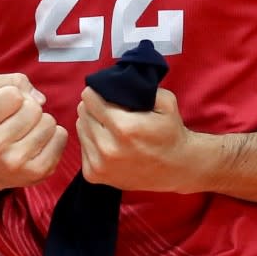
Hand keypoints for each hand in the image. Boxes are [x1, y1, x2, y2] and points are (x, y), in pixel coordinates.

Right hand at [0, 73, 66, 189]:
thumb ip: (11, 81)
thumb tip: (40, 99)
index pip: (14, 94)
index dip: (14, 95)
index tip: (6, 106)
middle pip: (33, 108)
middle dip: (30, 108)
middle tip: (19, 121)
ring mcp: (15, 162)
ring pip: (49, 122)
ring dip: (42, 122)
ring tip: (28, 132)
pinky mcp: (37, 172)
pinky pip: (61, 137)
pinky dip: (55, 136)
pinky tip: (39, 143)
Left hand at [73, 85, 201, 192]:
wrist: (176, 169)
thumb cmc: (171, 133)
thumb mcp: (165, 102)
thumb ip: (139, 87)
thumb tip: (114, 79)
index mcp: (124, 128)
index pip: (89, 99)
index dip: (97, 92)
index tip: (104, 93)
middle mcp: (107, 148)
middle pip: (82, 113)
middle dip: (93, 107)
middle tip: (108, 108)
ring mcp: (99, 165)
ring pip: (80, 129)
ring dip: (91, 124)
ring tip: (110, 126)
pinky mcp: (94, 175)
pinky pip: (83, 148)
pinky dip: (92, 142)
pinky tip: (108, 142)